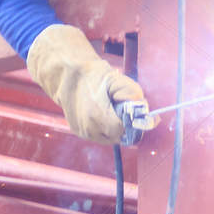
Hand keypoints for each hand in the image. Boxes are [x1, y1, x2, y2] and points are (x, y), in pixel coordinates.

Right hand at [26, 24, 146, 143]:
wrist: (67, 75)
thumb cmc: (93, 75)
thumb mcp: (117, 79)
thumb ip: (133, 95)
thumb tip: (146, 113)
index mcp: (98, 116)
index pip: (127, 130)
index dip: (136, 122)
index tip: (140, 114)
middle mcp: (89, 129)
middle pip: (120, 136)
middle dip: (127, 126)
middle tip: (126, 110)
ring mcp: (83, 132)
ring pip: (110, 138)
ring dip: (117, 129)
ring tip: (113, 111)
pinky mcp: (79, 132)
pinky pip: (100, 135)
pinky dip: (106, 128)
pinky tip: (104, 113)